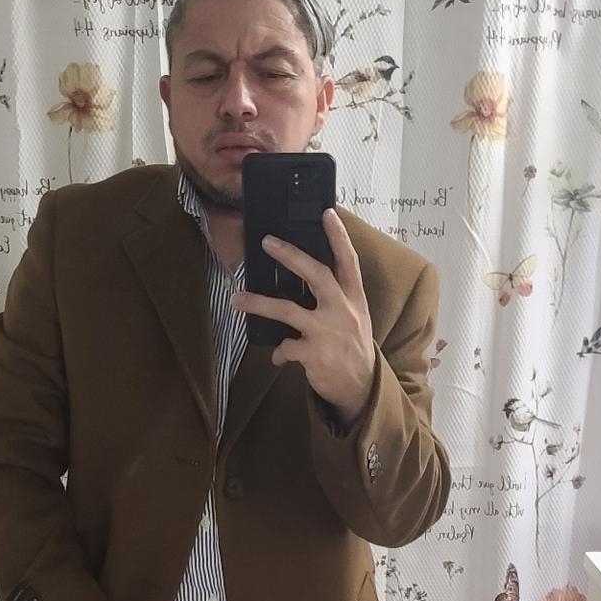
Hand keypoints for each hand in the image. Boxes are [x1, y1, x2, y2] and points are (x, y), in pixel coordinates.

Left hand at [231, 208, 375, 424]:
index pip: (348, 261)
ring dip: (258, 303)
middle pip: (316, 274)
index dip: (338, 237)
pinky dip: (279, 351)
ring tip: (237, 299)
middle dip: (290, 256)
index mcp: (354, 298)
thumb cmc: (353, 348)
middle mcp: (343, 310)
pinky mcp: (315, 354)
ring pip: (287, 310)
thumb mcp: (355, 318)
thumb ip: (336, 298)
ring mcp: (328, 332)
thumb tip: (305, 279)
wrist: (362, 388)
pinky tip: (278, 355)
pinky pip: (286, 347)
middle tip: (267, 242)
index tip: (327, 213)